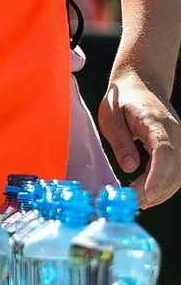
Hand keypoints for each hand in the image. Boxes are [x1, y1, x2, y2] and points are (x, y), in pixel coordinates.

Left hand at [100, 64, 180, 204]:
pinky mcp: (178, 147)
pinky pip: (177, 171)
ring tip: (138, 201)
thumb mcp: (110, 116)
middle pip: (173, 168)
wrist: (141, 83)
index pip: (164, 151)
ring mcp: (180, 140)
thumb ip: (120, 141)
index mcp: (156, 122)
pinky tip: (148, 193)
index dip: (157, 175)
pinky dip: (164, 184)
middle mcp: (175, 132)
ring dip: (161, 191)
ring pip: (178, 173)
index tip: (146, 193)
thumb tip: (130, 168)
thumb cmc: (122, 99)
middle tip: (131, 201)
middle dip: (154, 189)